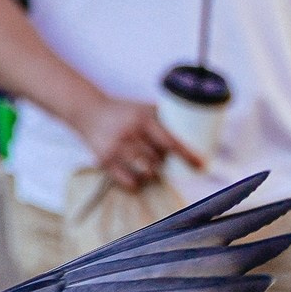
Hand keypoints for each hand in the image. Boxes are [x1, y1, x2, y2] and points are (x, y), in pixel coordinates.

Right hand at [78, 95, 195, 189]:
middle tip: (163, 159)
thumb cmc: (124, 111)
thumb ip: (166, 118)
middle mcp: (129, 133)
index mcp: (143, 119)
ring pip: (145, 171)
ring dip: (153, 173)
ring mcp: (116, 148)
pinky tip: (138, 178)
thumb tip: (197, 132)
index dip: (187, 155)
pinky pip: (128, 180)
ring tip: (151, 166)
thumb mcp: (144, 108)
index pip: (170, 141)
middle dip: (164, 162)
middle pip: (158, 160)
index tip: (201, 164)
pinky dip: (136, 183)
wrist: (89, 111)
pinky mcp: (105, 160)